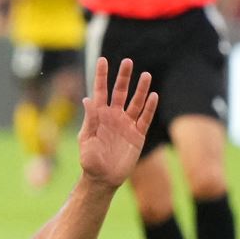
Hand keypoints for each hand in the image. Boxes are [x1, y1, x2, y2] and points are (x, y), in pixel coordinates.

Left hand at [77, 57, 155, 190]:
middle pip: (120, 92)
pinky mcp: (138, 135)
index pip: (100, 91)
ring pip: (136, 102)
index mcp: (98, 116)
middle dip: (123, 77)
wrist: (103, 178)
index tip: (103, 60)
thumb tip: (87, 99)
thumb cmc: (89, 160)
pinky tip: (153, 96)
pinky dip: (149, 108)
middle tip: (128, 61)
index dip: (101, 76)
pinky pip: (145, 118)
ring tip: (146, 74)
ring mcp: (126, 124)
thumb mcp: (86, 140)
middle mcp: (113, 116)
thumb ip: (89, 120)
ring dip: (141, 89)